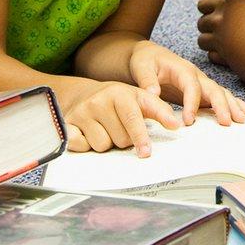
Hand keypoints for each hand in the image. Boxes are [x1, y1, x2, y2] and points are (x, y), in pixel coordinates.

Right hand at [61, 80, 179, 156]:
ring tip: (105, 128)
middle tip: (119, 127)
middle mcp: (100, 100)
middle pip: (120, 139)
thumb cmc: (117, 99)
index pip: (132, 118)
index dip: (140, 137)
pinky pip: (82, 146)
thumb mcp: (139, 98)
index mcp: (120, 93)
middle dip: (123, 139)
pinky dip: (86, 145)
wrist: (84, 94)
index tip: (146, 152)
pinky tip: (88, 133)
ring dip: (106, 143)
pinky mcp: (68, 123)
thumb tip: (175, 124)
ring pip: (102, 146)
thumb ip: (159, 110)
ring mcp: (82, 111)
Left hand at [127, 40, 244, 126]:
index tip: (188, 121)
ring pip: (221, 93)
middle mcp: (196, 75)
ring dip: (232, 105)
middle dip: (222, 105)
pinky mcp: (202, 90)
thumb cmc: (145, 61)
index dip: (192, 103)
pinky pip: (220, 97)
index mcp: (182, 69)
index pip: (192, 86)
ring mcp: (201, 82)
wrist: (149, 55)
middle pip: (213, 89)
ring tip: (243, 119)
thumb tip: (154, 94)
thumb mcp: (141, 67)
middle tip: (226, 122)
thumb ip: (147, 81)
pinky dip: (233, 104)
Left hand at [195, 0, 228, 64]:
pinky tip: (233, 53)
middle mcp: (220, 20)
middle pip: (201, 23)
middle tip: (226, 28)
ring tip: (228, 41)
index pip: (203, 4)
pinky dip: (219, 55)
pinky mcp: (226, 58)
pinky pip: (212, 56)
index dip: (210, 9)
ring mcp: (222, 40)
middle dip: (210, 27)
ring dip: (211, 41)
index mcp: (226, 2)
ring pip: (202, 41)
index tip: (221, 11)